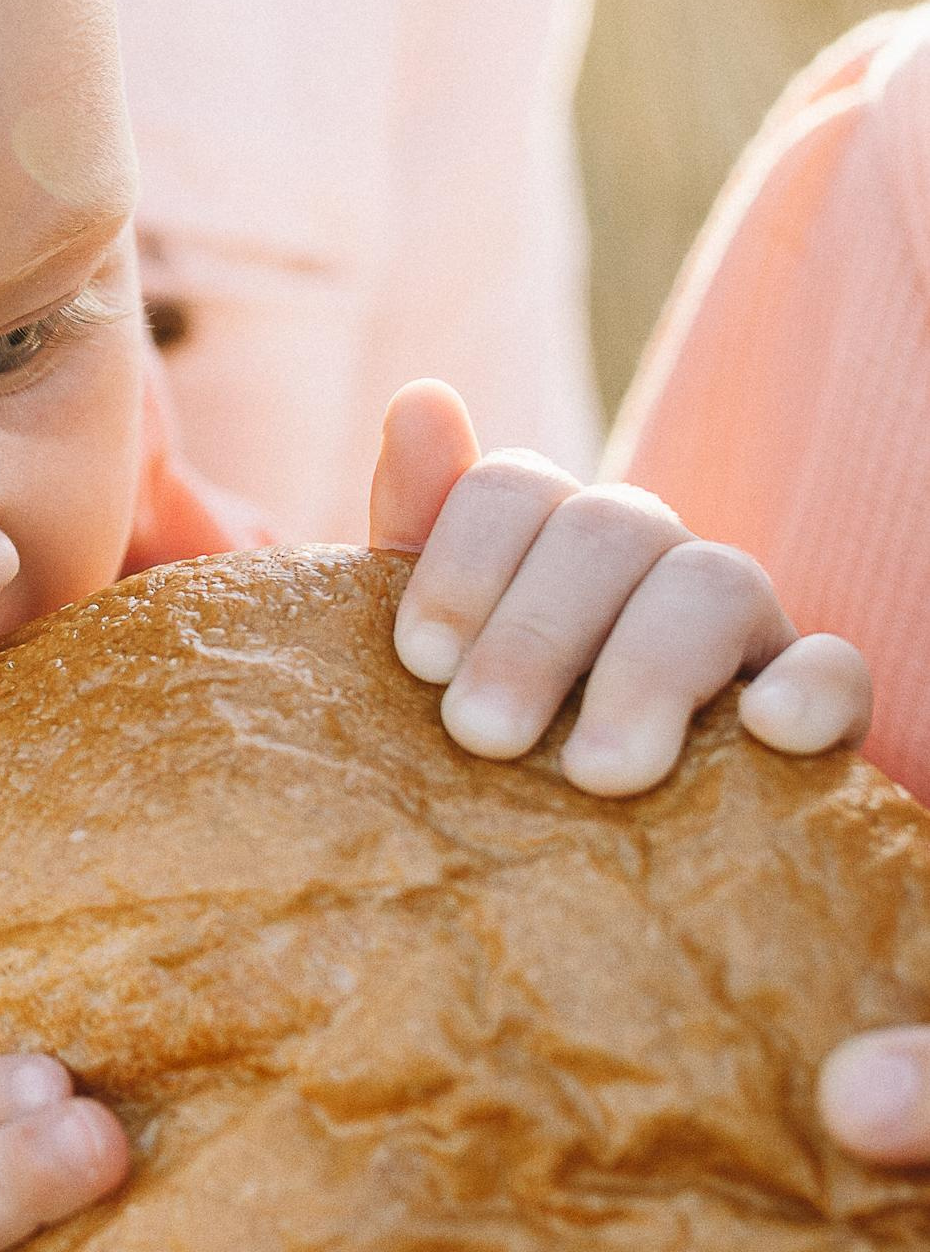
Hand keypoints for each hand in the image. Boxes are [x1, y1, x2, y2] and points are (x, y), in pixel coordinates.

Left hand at [368, 380, 868, 793]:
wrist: (607, 853)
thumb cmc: (511, 744)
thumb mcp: (445, 658)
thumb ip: (417, 537)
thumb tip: (421, 398)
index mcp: (549, 543)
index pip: (514, 489)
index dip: (462, 562)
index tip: (421, 661)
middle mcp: (649, 560)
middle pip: (607, 531)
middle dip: (534, 635)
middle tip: (480, 736)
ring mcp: (741, 625)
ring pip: (716, 584)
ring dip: (647, 673)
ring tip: (596, 775)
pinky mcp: (814, 700)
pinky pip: (836, 667)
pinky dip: (810, 690)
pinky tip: (767, 732)